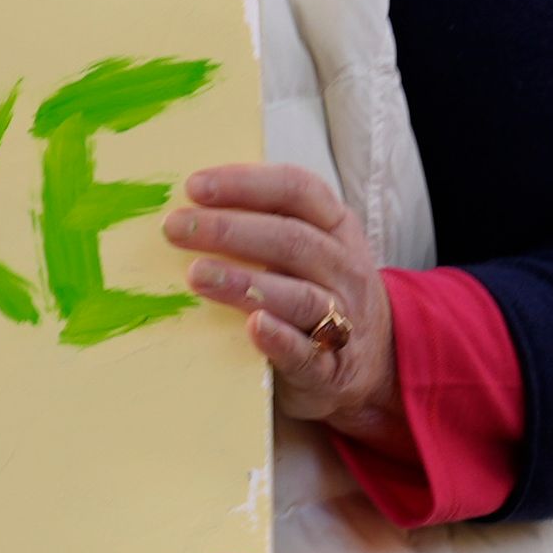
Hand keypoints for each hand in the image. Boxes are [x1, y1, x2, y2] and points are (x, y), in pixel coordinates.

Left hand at [162, 165, 400, 444]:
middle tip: (177, 228)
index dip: (246, 184)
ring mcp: (344, 318)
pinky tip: (253, 326)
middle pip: (292, 240)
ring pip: (300, 295)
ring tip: (197, 274)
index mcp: (336, 228)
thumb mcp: (309, 249)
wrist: (375, 364)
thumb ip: (265, 225)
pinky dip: (280, 339)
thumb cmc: (319, 292)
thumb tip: (188, 209)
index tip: (193, 186)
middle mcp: (345, 268)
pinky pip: (307, 352)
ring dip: (245, 283)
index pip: (297, 190)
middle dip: (230, 230)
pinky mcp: (331, 368)